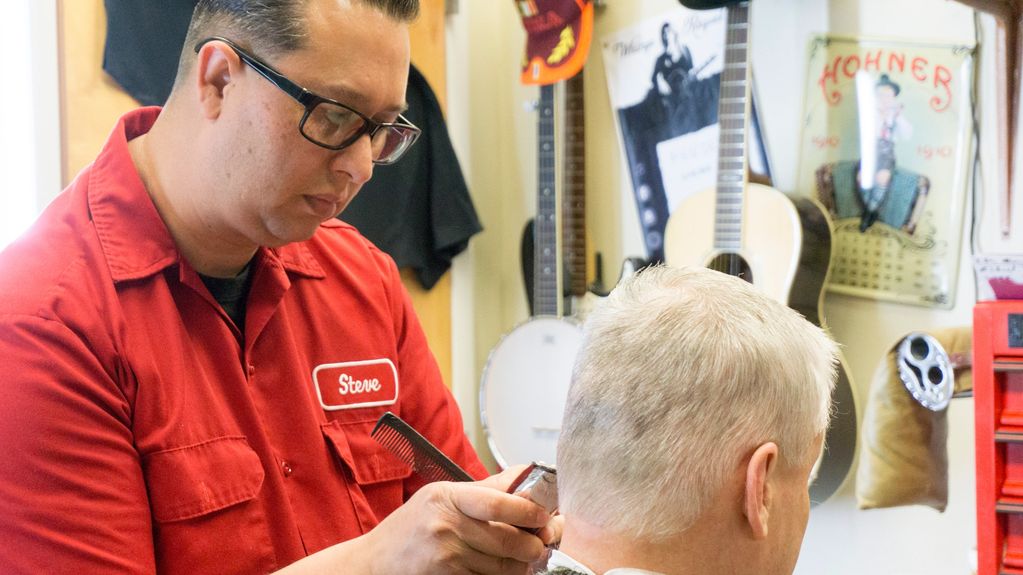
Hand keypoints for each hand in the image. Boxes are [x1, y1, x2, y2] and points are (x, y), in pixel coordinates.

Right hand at [363, 465, 553, 574]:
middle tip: (543, 543)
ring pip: (504, 566)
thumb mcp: (439, 497)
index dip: (529, 510)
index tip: (544, 516)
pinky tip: (505, 572)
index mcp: (446, 498)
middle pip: (508, 538)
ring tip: (526, 559)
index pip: (499, 501)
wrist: (372, 564)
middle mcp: (445, 527)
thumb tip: (525, 478)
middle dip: (534, 544)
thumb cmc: (408, 529)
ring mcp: (446, 559)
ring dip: (522, 566)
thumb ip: (484, 490)